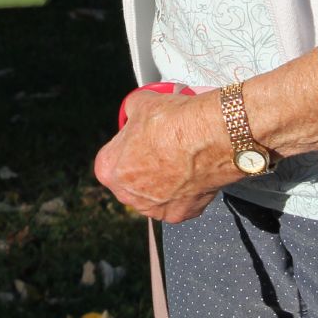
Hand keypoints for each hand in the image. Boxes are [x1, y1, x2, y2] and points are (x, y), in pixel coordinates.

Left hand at [93, 88, 231, 223]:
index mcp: (110, 170)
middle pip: (131, 181)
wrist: (207, 137)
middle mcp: (128, 195)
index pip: (111, 159)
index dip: (127, 147)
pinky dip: (184, 191)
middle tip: (159, 148)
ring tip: (177, 159)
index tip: (138, 139)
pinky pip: (178, 203)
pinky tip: (190, 172)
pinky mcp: (180, 214)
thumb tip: (134, 109)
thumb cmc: (173, 124)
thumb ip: (131, 111)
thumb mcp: (140, 103)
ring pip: (155, 195)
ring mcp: (155, 208)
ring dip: (163, 182)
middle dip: (144, 167)